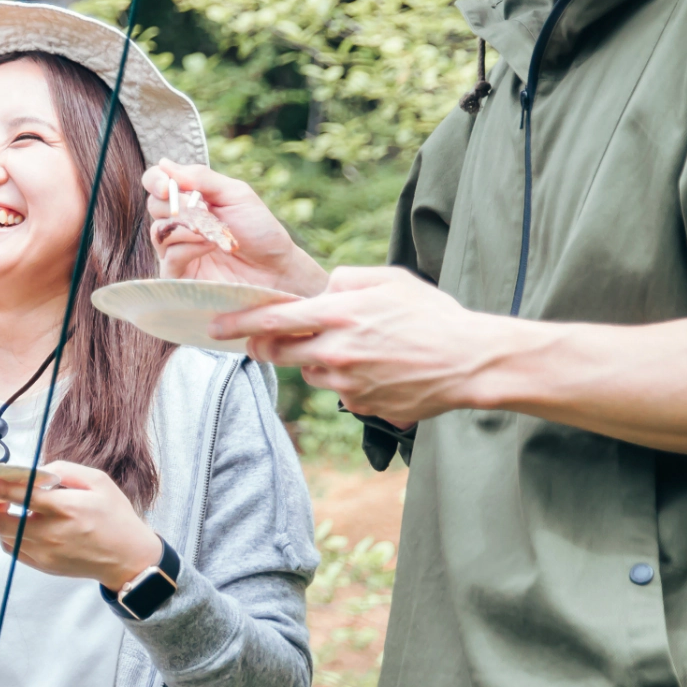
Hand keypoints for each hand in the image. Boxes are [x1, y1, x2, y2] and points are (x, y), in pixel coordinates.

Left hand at [0, 461, 164, 586]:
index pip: (26, 498)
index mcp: (68, 510)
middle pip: (0, 523)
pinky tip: (10, 519)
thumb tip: (34, 470)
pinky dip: (5, 532)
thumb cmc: (114, 515)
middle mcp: (52, 534)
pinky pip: (13, 547)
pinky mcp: (42, 565)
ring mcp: (45, 553)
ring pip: (3, 535)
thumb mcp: (98, 482)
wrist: (128, 559)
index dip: (1, 490)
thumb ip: (65, 471)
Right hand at [140, 160, 331, 297]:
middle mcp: (179, 222)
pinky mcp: (179, 274)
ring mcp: (177, 248)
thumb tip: (165, 164)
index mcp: (190, 198)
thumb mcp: (235, 194)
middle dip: (176, 204)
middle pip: (153, 205)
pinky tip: (210, 247)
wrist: (275, 268)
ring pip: (158, 231)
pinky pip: (169, 257)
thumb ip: (201, 178)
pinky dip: (189, 248)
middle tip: (203, 209)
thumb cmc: (259, 230)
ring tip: (214, 232)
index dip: (156, 180)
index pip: (156, 182)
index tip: (168, 186)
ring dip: (187, 227)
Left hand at [214, 265, 501, 426]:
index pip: (272, 320)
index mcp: (339, 315)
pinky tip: (380, 371)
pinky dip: (349, 382)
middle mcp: (336, 352)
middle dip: (266, 347)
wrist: (471, 361)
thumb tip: (321, 288)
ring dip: (318, 362)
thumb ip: (346, 279)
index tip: (214, 327)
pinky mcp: (363, 407)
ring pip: (311, 373)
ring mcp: (348, 383)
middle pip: (279, 354)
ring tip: (359, 350)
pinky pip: (341, 393)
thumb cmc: (434, 316)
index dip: (238, 325)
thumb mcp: (391, 280)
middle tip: (266, 342)